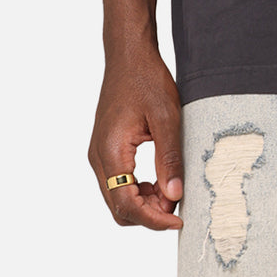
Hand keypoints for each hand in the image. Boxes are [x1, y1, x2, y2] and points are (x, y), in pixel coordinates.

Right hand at [87, 48, 183, 230]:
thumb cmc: (147, 79)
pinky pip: (117, 182)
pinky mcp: (104, 148)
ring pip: (116, 197)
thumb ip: (170, 158)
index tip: (178, 220)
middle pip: (117, 207)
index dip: (152, 219)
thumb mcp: (167, 116)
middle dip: (148, 214)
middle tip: (178, 206)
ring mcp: (99, 153)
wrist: (128, 55)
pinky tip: (159, 179)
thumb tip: (174, 195)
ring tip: (171, 190)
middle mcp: (98, 157)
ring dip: (143, 202)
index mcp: (111, 151)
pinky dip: (137, 189)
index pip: (125, 203)